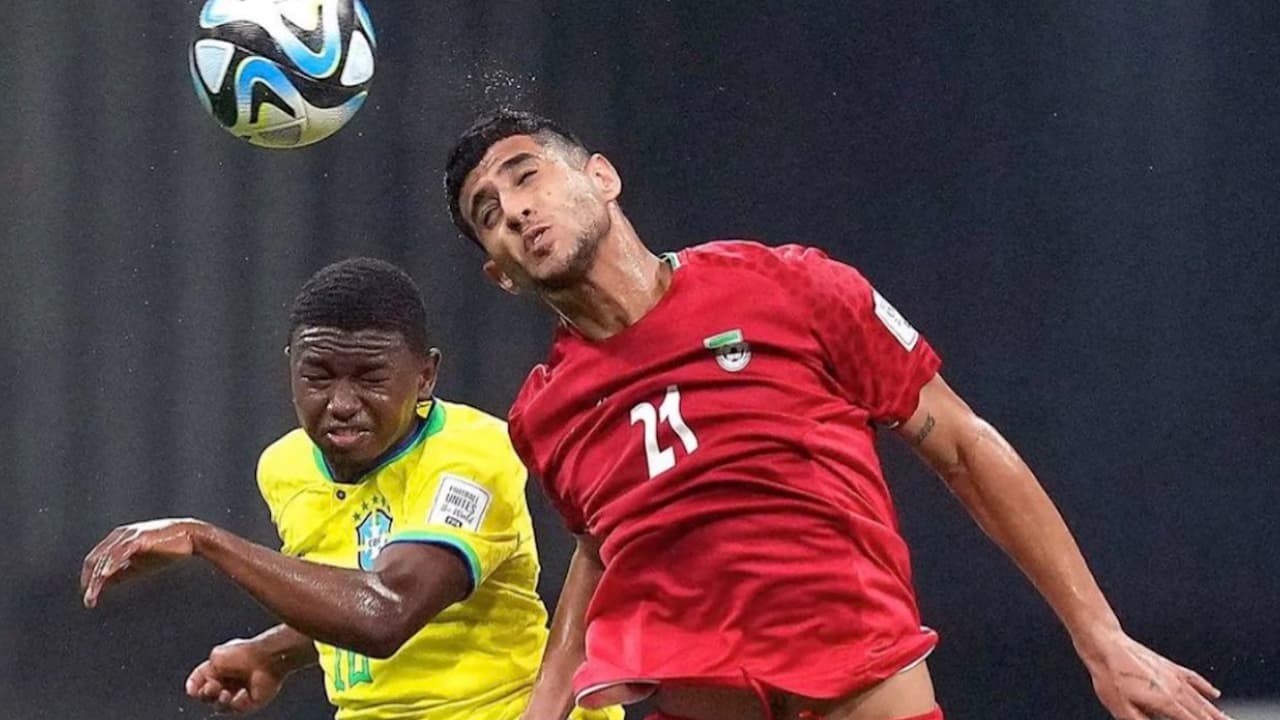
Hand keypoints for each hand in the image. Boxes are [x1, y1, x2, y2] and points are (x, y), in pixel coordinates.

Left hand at [80, 518, 207, 607]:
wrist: (189, 537)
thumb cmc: (165, 550)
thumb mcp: (138, 564)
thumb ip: (121, 571)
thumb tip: (104, 584)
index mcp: (117, 539)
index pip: (95, 559)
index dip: (88, 578)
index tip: (89, 595)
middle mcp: (119, 535)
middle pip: (95, 559)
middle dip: (89, 581)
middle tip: (88, 601)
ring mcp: (128, 535)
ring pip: (104, 558)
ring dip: (96, 579)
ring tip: (93, 596)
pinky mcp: (138, 538)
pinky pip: (119, 553)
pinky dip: (110, 565)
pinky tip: (104, 577)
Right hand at [185, 638, 286, 713]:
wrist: (267, 658)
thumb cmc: (243, 653)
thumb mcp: (216, 657)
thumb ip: (203, 672)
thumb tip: (198, 687)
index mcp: (218, 670)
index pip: (199, 683)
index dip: (193, 687)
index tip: (193, 689)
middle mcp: (227, 682)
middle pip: (207, 697)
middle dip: (207, 694)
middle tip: (213, 687)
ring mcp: (238, 692)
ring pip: (220, 707)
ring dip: (220, 701)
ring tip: (226, 694)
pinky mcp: (251, 702)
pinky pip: (238, 709)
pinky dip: (237, 702)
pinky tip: (243, 693)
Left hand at [1078, 629, 1230, 719]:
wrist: (1105, 645)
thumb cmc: (1110, 676)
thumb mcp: (1122, 710)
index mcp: (1166, 701)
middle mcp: (1175, 688)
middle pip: (1203, 712)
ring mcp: (1174, 675)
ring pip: (1202, 698)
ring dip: (1216, 711)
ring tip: (1228, 719)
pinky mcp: (1168, 666)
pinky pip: (1193, 678)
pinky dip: (1206, 687)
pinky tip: (1215, 693)